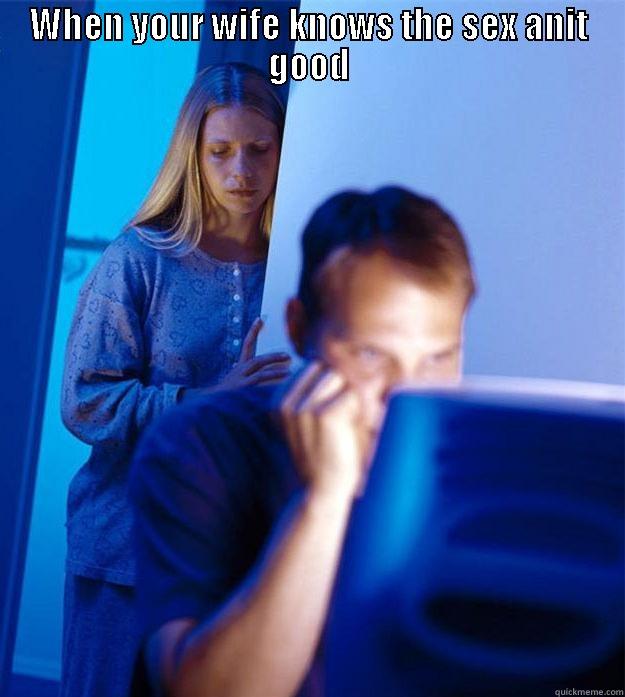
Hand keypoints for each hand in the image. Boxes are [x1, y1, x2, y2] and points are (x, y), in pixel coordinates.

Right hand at [181, 319, 291, 400]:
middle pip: (258, 359)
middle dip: (273, 356)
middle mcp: (239, 371)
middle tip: (288, 355)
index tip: (259, 319)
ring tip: (289, 372)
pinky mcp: (241, 389)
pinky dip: (269, 384)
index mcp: (239, 367)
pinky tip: (280, 387)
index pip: (246, 345)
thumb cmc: (225, 396)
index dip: (253, 331)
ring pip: (260, 371)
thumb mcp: (237, 384)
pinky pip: (258, 384)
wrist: (208, 405)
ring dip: (275, 371)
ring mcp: (239, 380)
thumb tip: (267, 376)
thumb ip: (250, 379)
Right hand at [279, 362, 368, 501]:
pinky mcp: (324, 414)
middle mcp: (286, 401)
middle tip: (344, 419)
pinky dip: (359, 411)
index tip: (332, 414)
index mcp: (278, 400)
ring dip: (351, 398)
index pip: (313, 367)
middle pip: (327, 368)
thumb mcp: (310, 420)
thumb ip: (315, 392)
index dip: (331, 385)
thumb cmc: (323, 454)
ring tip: (347, 425)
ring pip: (341, 377)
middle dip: (342, 387)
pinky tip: (351, 432)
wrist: (322, 493)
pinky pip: (353, 394)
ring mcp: (303, 407)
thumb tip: (342, 357)